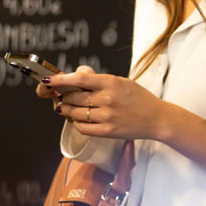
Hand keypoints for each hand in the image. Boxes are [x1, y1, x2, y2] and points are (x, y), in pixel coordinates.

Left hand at [43, 65, 166, 140]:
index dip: (60, 80)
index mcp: (110, 82)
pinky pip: (82, 127)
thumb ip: (99, 79)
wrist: (156, 118)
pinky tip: (80, 119)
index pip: (79, 79)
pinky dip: (76, 123)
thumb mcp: (121, 81)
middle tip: (61, 95)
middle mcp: (107, 98)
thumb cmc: (139, 98)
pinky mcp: (107, 131)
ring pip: (74, 113)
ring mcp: (106, 116)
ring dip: (67, 110)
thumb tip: (77, 74)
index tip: (49, 80)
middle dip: (63, 96)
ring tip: (67, 107)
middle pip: (73, 97)